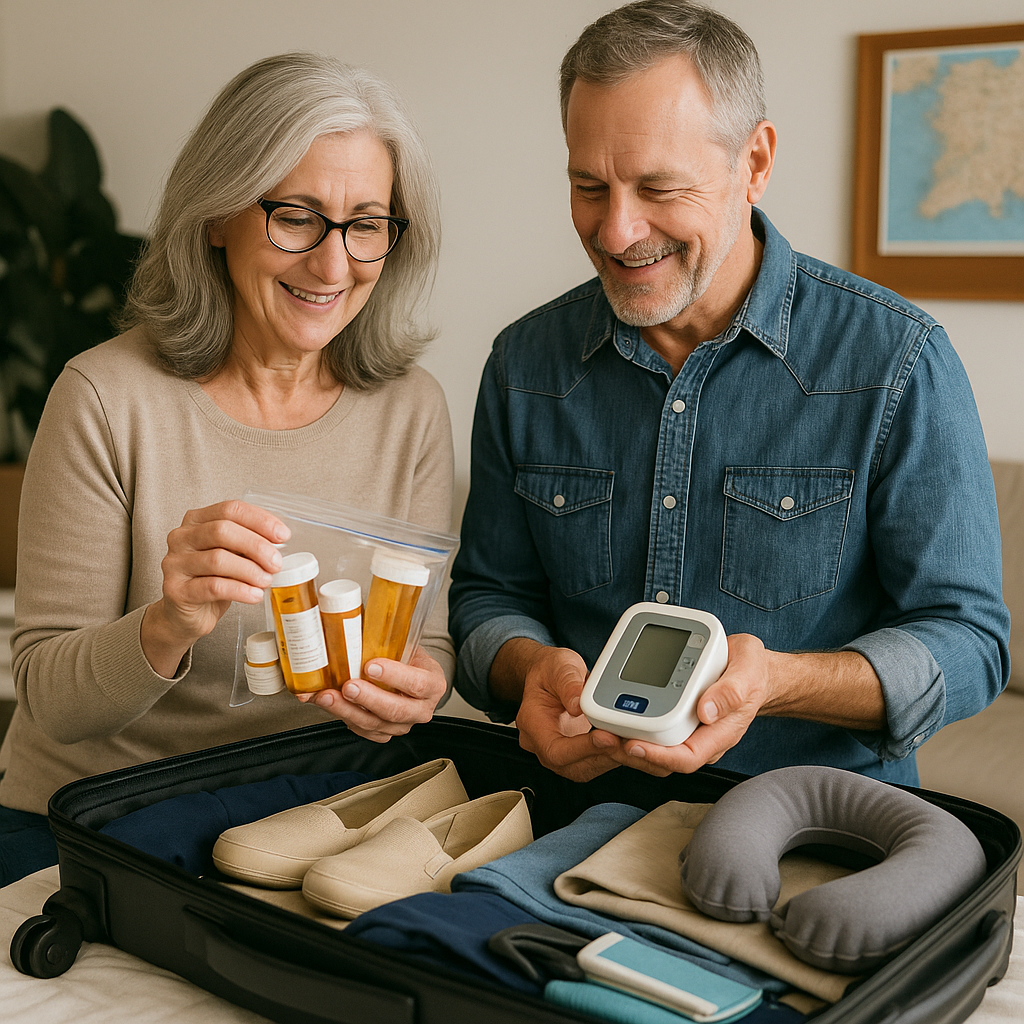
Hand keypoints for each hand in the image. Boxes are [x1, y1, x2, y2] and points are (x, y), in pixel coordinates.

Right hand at [142, 500, 289, 675]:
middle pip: (222, 531)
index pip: (230, 509)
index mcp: (197, 520)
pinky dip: (239, 590)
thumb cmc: (211, 580)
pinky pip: (213, 586)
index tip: (282, 535)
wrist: (185, 615)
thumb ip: (248, 544)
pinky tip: (254, 595)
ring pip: (218, 559)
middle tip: (276, 562)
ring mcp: (175, 563)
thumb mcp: (232, 555)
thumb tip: (279, 542)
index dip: (260, 520)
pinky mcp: (176, 589)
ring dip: (250, 570)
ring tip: (266, 580)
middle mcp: (181, 537)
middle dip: (256, 546)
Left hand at [302, 646, 447, 742]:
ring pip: (374, 723)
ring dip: (347, 710)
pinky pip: (362, 730)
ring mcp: (403, 725)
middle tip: (348, 685)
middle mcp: (421, 709)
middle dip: (368, 698)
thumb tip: (354, 616)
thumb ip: (386, 636)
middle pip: (395, 710)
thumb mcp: (405, 645)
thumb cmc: (406, 659)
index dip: (394, 676)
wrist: (411, 678)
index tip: (370, 665)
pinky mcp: (384, 733)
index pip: (417, 683)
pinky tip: (328, 703)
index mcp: (433, 684)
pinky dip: (342, 716)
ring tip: (327, 695)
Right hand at [512, 644, 631, 781]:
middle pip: (572, 766)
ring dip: (611, 758)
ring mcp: (559, 751)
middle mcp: (542, 744)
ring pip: (585, 769)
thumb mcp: (559, 666)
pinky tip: (628, 743)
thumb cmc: (550, 671)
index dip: (583, 749)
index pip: (555, 750)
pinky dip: (612, 755)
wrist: (549, 675)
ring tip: (633, 743)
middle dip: (603, 756)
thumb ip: (568, 683)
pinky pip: (593, 762)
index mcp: (532, 723)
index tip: (607, 737)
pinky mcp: (575, 753)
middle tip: (629, 742)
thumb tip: (578, 705)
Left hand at [607, 633, 770, 773]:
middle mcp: (698, 736)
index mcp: (718, 734)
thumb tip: (705, 711)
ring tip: (599, 727)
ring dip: (624, 739)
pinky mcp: (674, 716)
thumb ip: (730, 691)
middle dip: (630, 751)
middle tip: (603, 737)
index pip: (685, 758)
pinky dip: (629, 722)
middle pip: (661, 757)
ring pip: (651, 744)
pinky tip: (611, 710)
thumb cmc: (752, 672)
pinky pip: (649, 726)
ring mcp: (685, 728)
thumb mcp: (747, 673)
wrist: (751, 668)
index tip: (632, 745)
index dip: (657, 756)